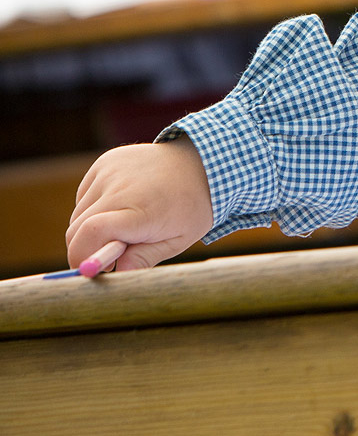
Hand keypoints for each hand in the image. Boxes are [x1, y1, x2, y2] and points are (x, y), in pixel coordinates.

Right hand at [66, 139, 215, 271]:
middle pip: (77, 228)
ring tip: (123, 227)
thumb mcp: (178, 240)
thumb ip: (145, 258)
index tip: (90, 271)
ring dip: (89, 228)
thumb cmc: (191, 207)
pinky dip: (94, 208)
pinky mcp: (104, 161)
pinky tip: (121, 205)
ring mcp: (110, 170)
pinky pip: (84, 195)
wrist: (202, 163)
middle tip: (110, 255)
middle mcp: (121, 186)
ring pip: (78, 213)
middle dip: (85, 248)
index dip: (82, 256)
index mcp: (143, 209)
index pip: (93, 232)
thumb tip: (117, 273)